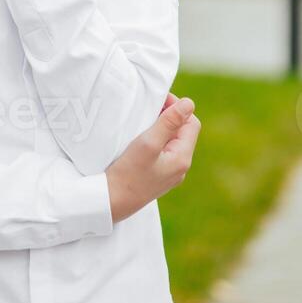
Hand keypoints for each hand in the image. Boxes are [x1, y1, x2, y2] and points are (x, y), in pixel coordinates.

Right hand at [105, 95, 200, 222]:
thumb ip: (169, 122)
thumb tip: (189, 103)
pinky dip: (155, 139)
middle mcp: (180, 167)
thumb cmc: (128, 172)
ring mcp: (169, 173)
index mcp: (182, 158)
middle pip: (183, 132)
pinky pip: (163, 151)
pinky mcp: (157, 176)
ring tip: (143, 121)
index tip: (158, 100)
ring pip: (172, 141)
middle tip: (149, 108)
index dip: (178, 108)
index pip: (191, 123)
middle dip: (170, 116)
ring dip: (161, 127)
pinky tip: (140, 138)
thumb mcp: (148, 143)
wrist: (111, 202)